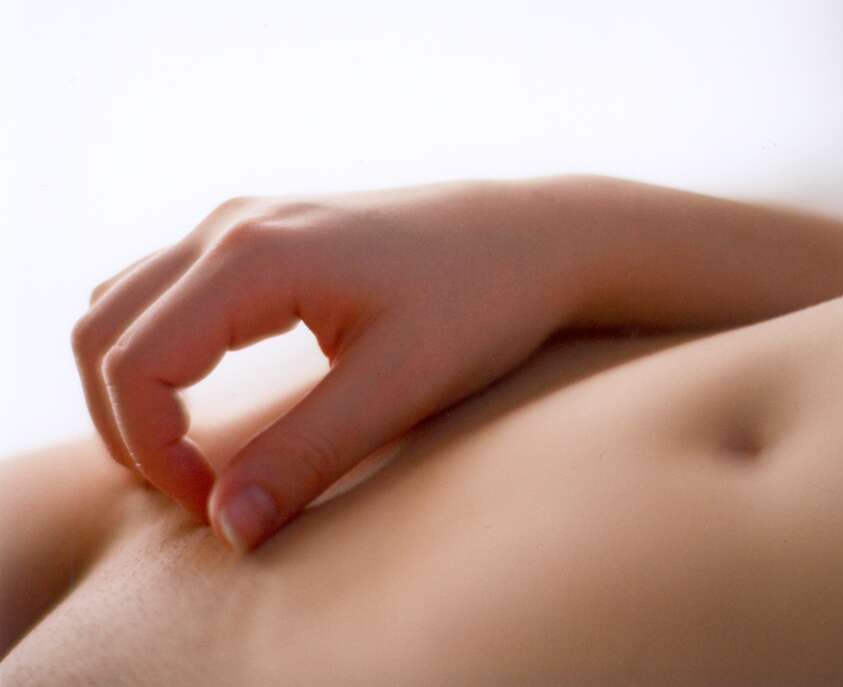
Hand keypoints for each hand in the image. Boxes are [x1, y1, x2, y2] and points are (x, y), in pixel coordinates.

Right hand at [71, 179, 575, 550]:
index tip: (211, 503)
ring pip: (125, 303)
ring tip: (186, 451)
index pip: (135, 363)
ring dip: (130, 383)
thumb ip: (306, 456)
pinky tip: (204, 390)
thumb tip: (229, 527)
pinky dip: (156, 348)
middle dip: (122, 422)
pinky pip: (166, 288)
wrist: (534, 238)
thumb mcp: (398, 386)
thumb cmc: (481, 302)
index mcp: (253, 257)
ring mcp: (246, 220)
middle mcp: (232, 225)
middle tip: (188, 489)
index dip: (151, 451)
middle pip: (103, 330)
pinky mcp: (266, 233)